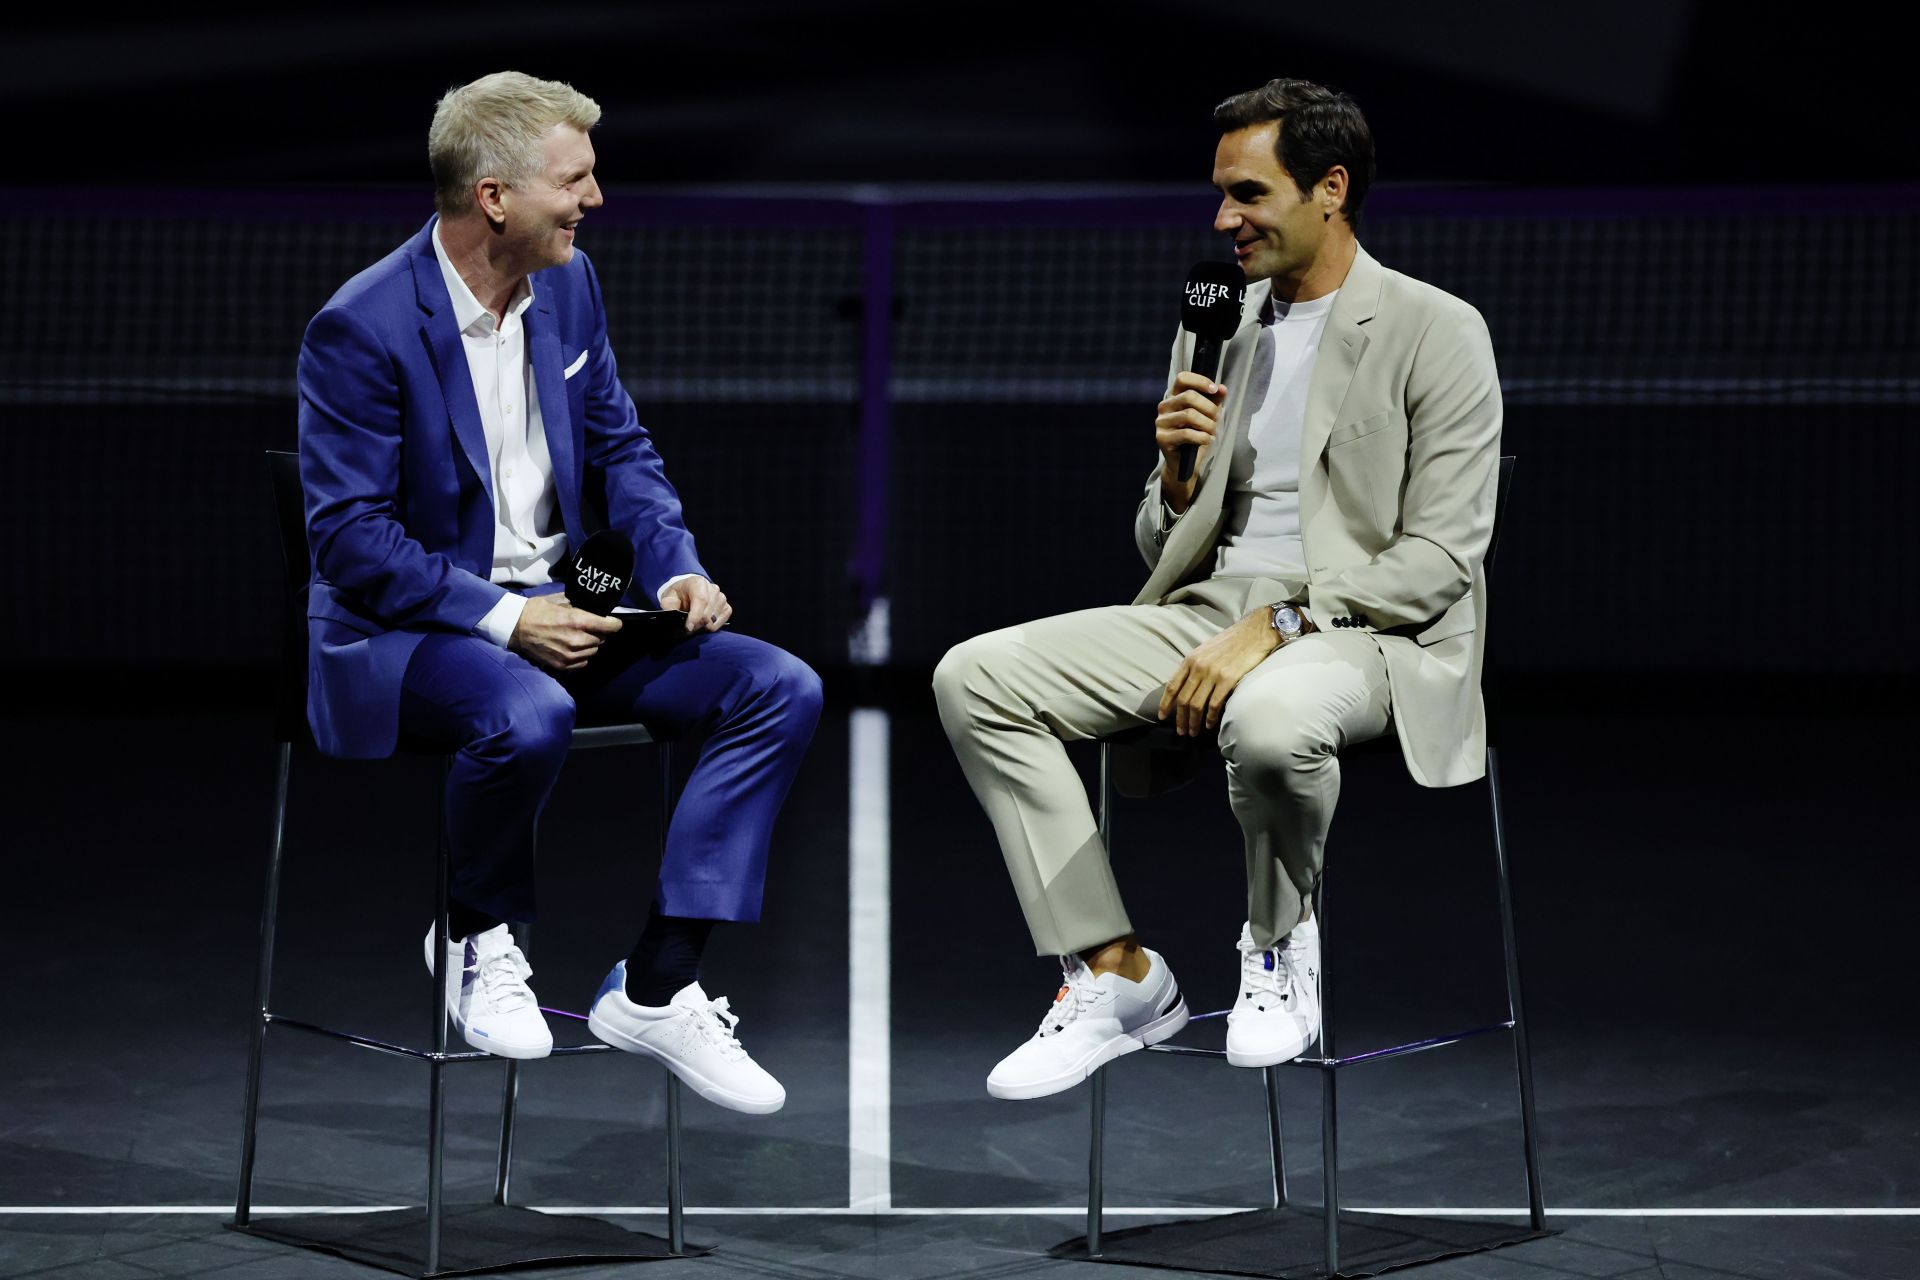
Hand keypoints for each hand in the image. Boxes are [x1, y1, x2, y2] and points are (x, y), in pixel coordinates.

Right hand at [508, 594, 622, 671]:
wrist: (514, 627)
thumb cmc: (536, 610)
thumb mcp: (559, 600)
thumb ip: (579, 604)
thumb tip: (594, 607)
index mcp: (577, 621)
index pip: (610, 626)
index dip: (614, 623)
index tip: (614, 622)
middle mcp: (577, 640)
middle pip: (602, 639)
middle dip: (599, 633)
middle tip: (589, 627)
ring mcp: (569, 655)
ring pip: (593, 651)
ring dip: (590, 645)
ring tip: (578, 637)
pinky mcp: (562, 666)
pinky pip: (583, 662)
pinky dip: (581, 656)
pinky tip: (572, 648)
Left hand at [659, 576, 731, 632]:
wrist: (688, 592)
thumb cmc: (678, 595)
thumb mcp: (668, 597)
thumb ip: (669, 605)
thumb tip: (672, 615)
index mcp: (698, 583)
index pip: (701, 600)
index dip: (695, 616)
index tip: (688, 628)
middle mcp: (713, 589)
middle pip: (707, 613)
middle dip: (696, 624)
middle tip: (687, 628)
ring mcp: (722, 598)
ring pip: (713, 620)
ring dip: (702, 626)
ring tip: (694, 622)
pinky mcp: (727, 607)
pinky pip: (721, 622)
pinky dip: (711, 626)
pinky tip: (703, 622)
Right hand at [1154, 371, 1227, 513]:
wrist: (1185, 464)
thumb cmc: (1197, 437)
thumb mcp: (1207, 416)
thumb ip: (1214, 401)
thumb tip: (1222, 389)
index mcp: (1174, 397)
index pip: (1182, 378)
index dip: (1200, 381)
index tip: (1215, 390)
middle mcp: (1164, 407)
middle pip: (1189, 396)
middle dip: (1209, 407)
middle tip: (1217, 418)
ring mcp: (1161, 423)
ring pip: (1189, 415)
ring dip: (1207, 424)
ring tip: (1213, 431)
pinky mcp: (1162, 439)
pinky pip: (1186, 433)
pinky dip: (1202, 437)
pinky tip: (1207, 440)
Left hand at [1157, 607, 1280, 736]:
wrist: (1254, 632)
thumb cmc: (1232, 641)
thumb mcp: (1206, 650)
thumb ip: (1195, 666)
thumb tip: (1188, 686)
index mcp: (1190, 659)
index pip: (1172, 686)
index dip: (1165, 704)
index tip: (1162, 717)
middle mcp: (1198, 667)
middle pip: (1183, 699)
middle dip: (1180, 719)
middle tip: (1182, 731)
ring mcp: (1212, 673)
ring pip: (1196, 705)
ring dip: (1194, 722)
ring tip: (1194, 732)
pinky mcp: (1227, 679)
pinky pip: (1214, 704)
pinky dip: (1211, 717)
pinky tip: (1210, 724)